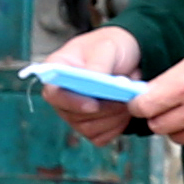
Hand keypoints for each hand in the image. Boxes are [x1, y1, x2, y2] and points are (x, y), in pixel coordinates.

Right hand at [38, 26, 142, 146]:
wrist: (131, 59)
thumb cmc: (113, 47)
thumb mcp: (108, 46)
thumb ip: (99, 63)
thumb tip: (93, 79)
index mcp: (57, 70)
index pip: (52, 93)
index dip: (71, 102)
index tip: (94, 104)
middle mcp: (61, 95)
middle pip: (72, 116)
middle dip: (103, 109)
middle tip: (124, 96)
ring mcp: (73, 114)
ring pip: (88, 129)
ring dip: (112, 118)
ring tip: (126, 99)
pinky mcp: (90, 127)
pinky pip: (100, 137)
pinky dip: (116, 127)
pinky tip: (124, 110)